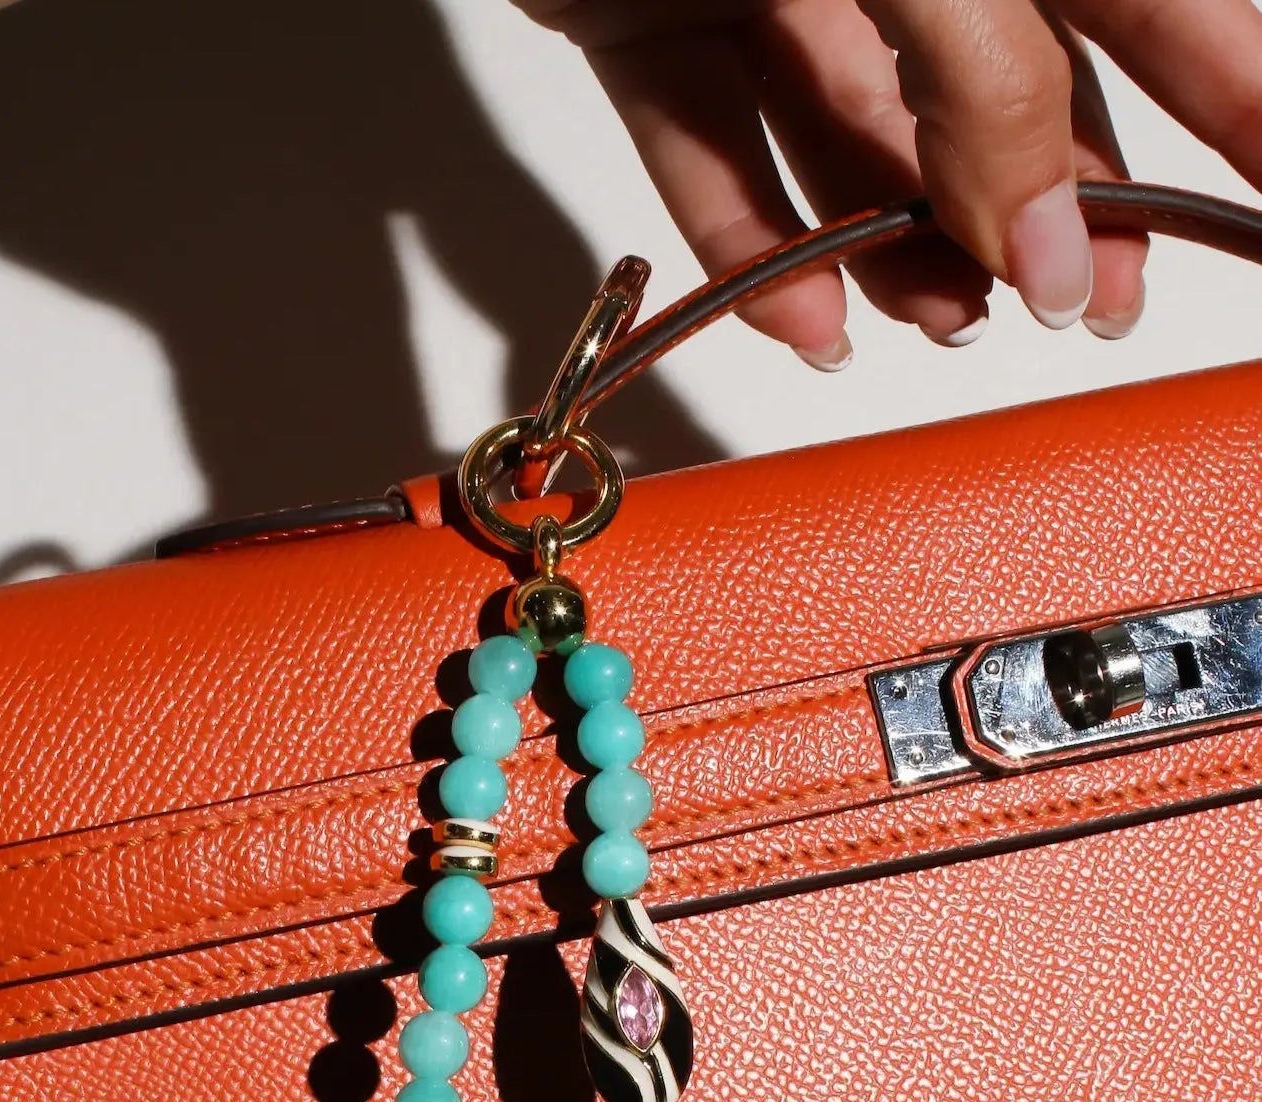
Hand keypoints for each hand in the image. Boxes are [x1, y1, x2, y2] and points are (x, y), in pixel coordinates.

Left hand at [518, 0, 1261, 362]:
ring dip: (902, 245)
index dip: (1229, 93)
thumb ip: (993, 82)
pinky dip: (751, 239)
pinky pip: (710, 143)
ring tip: (945, 323)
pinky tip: (807, 320)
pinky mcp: (645, 13)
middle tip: (1093, 305)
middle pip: (1004, 84)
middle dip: (1051, 204)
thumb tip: (1048, 240)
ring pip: (857, 132)